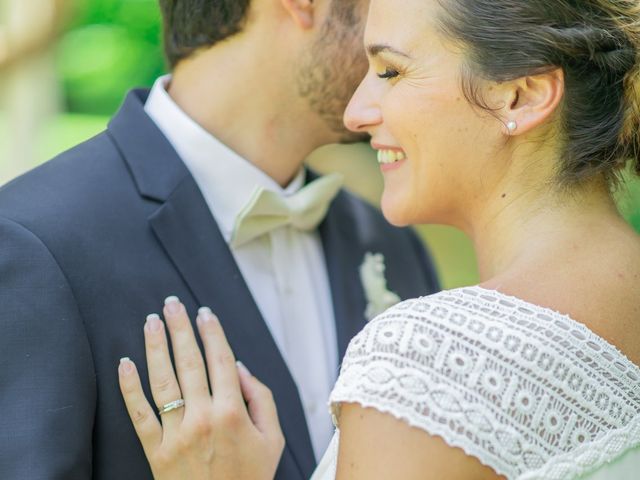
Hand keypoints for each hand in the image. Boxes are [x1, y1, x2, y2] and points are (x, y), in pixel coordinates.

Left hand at [118, 297, 284, 479]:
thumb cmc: (250, 478)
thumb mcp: (273, 440)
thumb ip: (261, 399)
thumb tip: (240, 368)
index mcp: (233, 412)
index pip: (220, 360)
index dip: (213, 333)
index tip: (205, 313)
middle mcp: (203, 417)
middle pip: (189, 362)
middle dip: (181, 329)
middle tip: (173, 304)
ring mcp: (177, 434)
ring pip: (163, 380)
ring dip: (155, 347)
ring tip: (151, 322)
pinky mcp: (156, 450)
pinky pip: (140, 414)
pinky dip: (129, 388)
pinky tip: (124, 363)